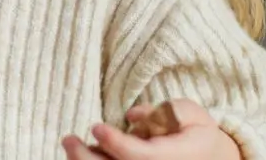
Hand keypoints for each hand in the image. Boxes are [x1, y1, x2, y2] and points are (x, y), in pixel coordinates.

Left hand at [61, 99, 240, 159]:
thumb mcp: (193, 115)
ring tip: (71, 144)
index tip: (96, 127)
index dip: (116, 143)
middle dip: (88, 159)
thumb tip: (133, 115)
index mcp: (175, 158)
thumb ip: (167, 111)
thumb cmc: (197, 134)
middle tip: (68, 139)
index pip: (140, 156)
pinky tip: (85, 153)